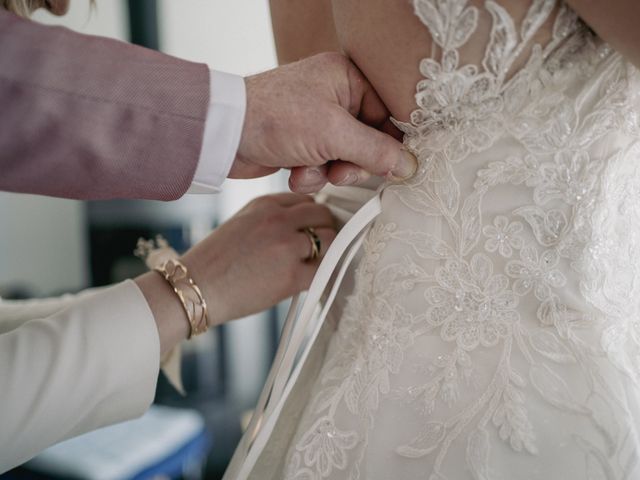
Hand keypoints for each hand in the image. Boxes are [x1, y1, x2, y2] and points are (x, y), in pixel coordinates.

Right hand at [136, 193, 335, 354]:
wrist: (192, 289)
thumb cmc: (214, 263)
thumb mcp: (240, 224)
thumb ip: (270, 219)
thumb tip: (301, 227)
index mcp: (264, 204)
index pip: (306, 199)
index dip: (311, 217)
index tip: (311, 230)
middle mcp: (278, 219)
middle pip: (323, 214)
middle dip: (324, 229)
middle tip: (320, 248)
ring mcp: (287, 246)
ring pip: (329, 239)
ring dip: (327, 252)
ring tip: (315, 265)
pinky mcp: (292, 275)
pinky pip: (325, 270)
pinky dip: (325, 276)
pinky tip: (315, 281)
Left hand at [233, 52, 416, 192]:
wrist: (223, 136)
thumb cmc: (272, 117)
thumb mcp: (333, 134)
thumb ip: (376, 151)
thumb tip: (409, 165)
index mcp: (347, 78)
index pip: (389, 112)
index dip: (394, 142)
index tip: (401, 165)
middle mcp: (336, 96)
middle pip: (370, 140)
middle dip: (354, 162)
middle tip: (341, 170)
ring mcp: (319, 121)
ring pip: (347, 158)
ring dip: (329, 172)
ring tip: (310, 169)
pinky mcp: (304, 143)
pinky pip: (325, 166)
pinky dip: (311, 175)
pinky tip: (293, 171)